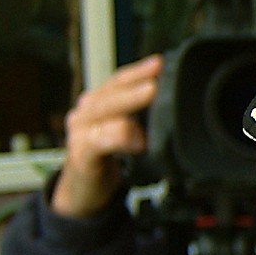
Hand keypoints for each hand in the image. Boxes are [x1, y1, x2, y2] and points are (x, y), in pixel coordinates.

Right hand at [51, 55, 162, 218]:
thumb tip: (175, 103)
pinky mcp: (80, 156)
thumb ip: (143, 117)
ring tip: (150, 93)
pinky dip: (118, 137)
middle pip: (110, 92)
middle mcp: (86, 113)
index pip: (118, 81)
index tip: (160, 63)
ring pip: (103, 111)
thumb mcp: (128, 132)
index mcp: (99, 103)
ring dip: (128, 101)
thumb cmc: (111, 158)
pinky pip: (97, 141)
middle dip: (134, 82)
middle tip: (156, 78)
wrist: (84, 192)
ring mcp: (80, 133)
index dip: (138, 71)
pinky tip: (137, 140)